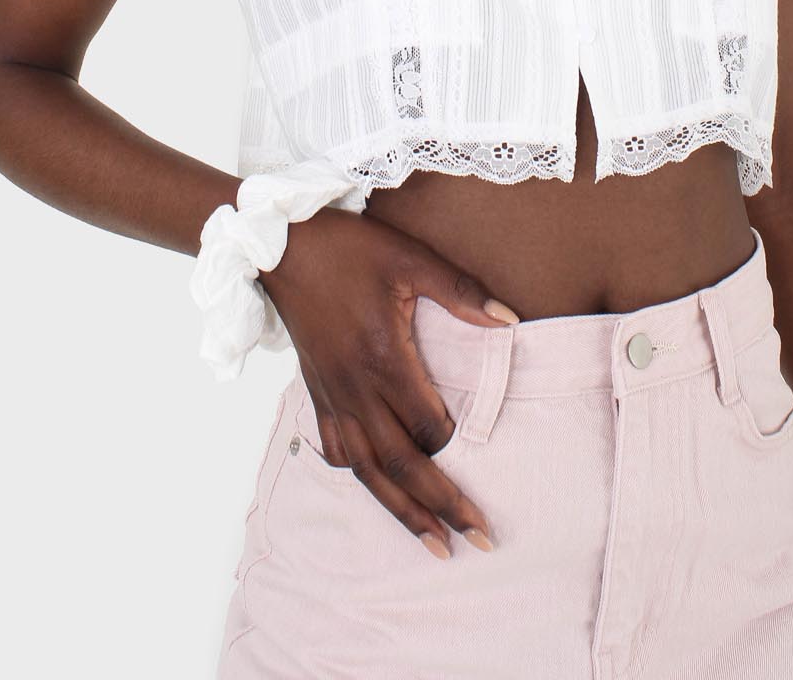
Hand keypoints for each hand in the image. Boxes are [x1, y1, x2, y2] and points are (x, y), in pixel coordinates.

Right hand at [260, 205, 517, 558]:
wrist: (282, 247)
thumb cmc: (350, 248)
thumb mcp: (410, 258)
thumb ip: (461, 292)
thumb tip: (510, 321)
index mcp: (384, 359)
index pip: (428, 425)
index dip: (457, 444)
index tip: (486, 458)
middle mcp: (356, 390)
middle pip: (402, 465)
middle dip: (442, 507)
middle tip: (480, 540)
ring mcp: (332, 396)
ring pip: (367, 472)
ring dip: (403, 512)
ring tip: (435, 544)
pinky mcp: (316, 393)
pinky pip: (336, 451)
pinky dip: (360, 477)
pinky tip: (377, 488)